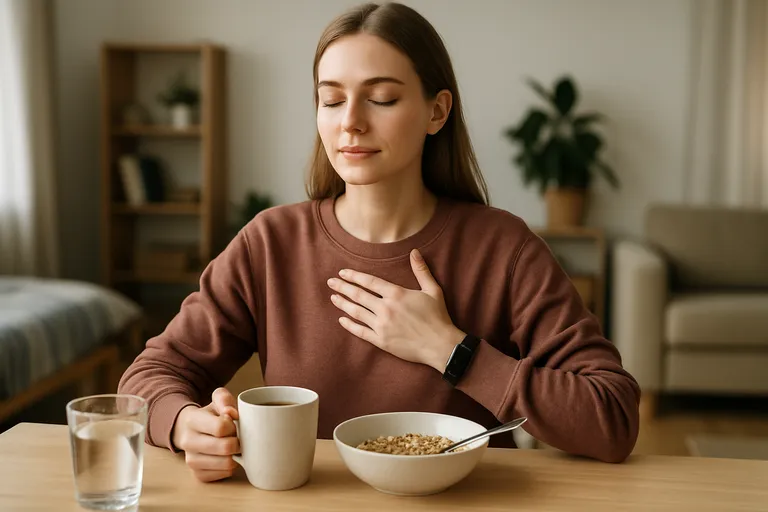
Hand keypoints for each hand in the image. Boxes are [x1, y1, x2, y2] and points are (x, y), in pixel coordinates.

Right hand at [172, 387, 240, 482]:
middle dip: (237, 442)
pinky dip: (231, 467)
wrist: (188, 430)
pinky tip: (227, 457)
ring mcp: (191, 460)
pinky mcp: (197, 474)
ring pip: (226, 464)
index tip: (234, 424)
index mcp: (192, 420)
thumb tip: (232, 413)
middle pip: (225, 447)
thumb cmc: (209, 415)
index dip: (233, 425)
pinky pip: (223, 475)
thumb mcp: (216, 401)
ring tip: (233, 447)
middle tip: (237, 437)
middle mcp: (188, 442)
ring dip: (236, 455)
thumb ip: (224, 399)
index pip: (220, 427)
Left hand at [327, 249, 464, 370]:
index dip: (354, 276)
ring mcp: (382, 325)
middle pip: (358, 295)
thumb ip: (421, 271)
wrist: (440, 345)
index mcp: (397, 294)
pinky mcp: (381, 341)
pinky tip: (341, 319)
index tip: (343, 273)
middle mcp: (386, 308)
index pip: (369, 282)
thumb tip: (414, 252)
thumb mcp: (432, 290)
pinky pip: (360, 332)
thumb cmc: (438, 317)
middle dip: (342, 287)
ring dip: (343, 304)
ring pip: (356, 312)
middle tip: (330, 282)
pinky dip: (349, 325)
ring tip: (332, 298)